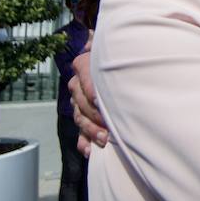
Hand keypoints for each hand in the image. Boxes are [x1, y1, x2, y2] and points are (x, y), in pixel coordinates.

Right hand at [70, 39, 108, 155]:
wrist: (118, 62)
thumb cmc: (122, 55)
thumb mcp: (119, 50)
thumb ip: (113, 50)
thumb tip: (116, 48)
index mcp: (83, 65)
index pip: (85, 80)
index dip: (93, 92)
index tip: (102, 101)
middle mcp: (76, 83)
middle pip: (81, 102)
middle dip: (95, 116)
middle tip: (110, 126)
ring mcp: (77, 101)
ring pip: (79, 118)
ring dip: (91, 131)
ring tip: (105, 140)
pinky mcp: (83, 117)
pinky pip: (79, 131)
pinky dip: (84, 142)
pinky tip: (89, 151)